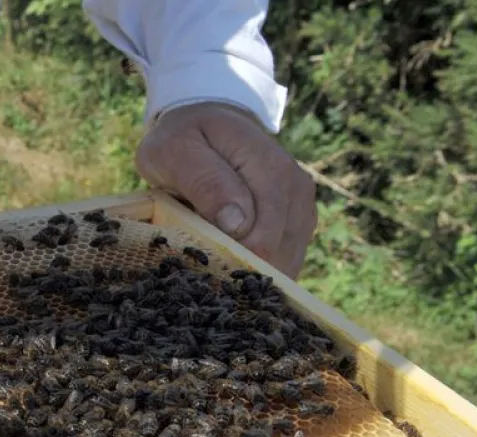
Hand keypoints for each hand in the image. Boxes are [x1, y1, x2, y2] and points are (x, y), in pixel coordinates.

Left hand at [135, 102, 316, 277]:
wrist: (204, 124)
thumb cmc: (183, 141)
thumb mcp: (176, 152)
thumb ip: (205, 182)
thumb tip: (238, 224)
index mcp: (268, 165)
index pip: (266, 226)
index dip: (237, 254)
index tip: (205, 260)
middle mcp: (294, 185)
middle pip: (279, 248)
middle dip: (242, 267)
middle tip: (205, 269)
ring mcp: (300, 204)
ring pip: (286, 259)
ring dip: (252, 272)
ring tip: (216, 266)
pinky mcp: (298, 221)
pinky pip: (286, 260)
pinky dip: (261, 271)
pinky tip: (234, 268)